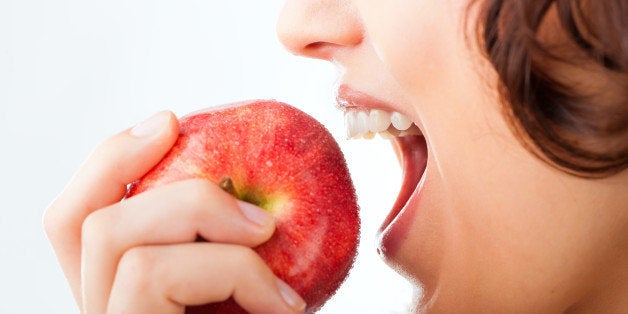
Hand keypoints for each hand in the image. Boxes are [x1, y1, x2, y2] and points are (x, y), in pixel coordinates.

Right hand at [44, 111, 305, 313]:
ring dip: (202, 217)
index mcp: (121, 296)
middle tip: (249, 203)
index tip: (170, 120)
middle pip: (81, 220)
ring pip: (112, 236)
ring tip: (268, 243)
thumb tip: (258, 197)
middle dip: (167, 185)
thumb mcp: (252, 293)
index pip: (76, 219)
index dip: (110, 159)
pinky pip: (153, 274)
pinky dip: (229, 270)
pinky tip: (283, 306)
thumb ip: (231, 249)